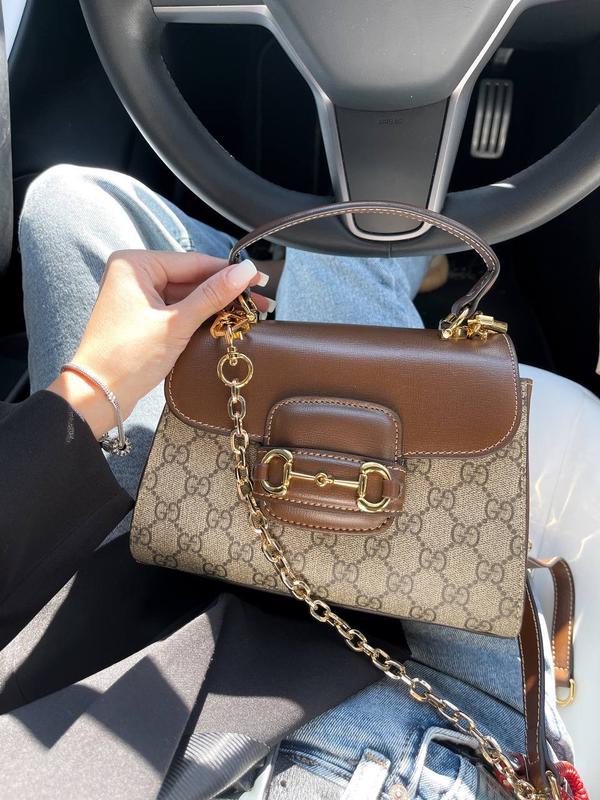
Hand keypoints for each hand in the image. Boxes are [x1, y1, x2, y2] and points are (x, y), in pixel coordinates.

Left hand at [48, 250, 270, 437]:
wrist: (98, 394)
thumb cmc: (128, 357)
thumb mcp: (177, 323)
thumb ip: (213, 295)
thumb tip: (246, 271)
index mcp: (135, 264)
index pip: (193, 262)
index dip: (229, 272)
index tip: (259, 279)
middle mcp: (134, 274)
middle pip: (191, 277)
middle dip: (225, 291)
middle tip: (260, 301)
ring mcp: (137, 296)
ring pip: (187, 294)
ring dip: (215, 305)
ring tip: (249, 313)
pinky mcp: (142, 316)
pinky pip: (177, 308)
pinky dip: (199, 316)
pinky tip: (224, 321)